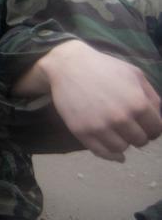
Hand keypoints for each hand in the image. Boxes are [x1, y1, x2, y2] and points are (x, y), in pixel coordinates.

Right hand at [15, 40, 161, 161]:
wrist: (68, 66)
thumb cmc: (104, 68)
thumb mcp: (135, 75)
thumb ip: (152, 98)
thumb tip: (159, 120)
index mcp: (137, 103)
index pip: (156, 130)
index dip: (152, 128)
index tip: (145, 126)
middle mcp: (120, 118)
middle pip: (140, 141)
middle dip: (137, 134)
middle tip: (128, 126)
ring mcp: (100, 126)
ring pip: (122, 148)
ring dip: (122, 141)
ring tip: (116, 131)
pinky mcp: (82, 132)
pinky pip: (102, 152)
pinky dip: (111, 155)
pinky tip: (114, 151)